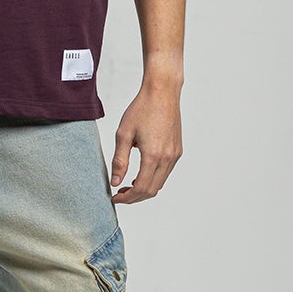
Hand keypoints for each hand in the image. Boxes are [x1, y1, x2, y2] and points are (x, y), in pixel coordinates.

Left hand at [109, 88, 183, 202]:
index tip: (115, 198)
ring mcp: (175, 155)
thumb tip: (115, 182)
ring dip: (144, 189)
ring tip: (127, 185)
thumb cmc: (142, 109)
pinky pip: (165, 173)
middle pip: (152, 190)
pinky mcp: (177, 151)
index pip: (140, 188)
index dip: (126, 198)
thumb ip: (119, 160)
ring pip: (160, 183)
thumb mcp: (123, 134)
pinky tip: (141, 174)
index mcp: (153, 155)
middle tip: (119, 194)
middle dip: (134, 197)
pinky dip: (153, 179)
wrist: (162, 92)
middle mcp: (167, 158)